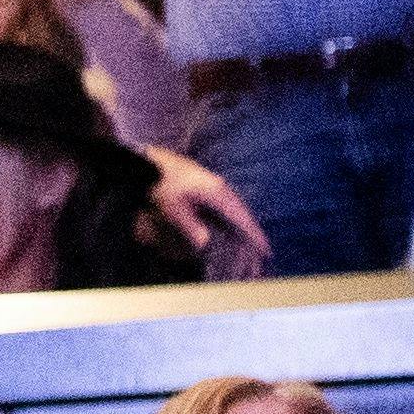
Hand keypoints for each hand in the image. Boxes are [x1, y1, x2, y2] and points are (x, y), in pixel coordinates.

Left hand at [145, 147, 264, 278]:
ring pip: (235, 206)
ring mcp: (213, 182)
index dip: (254, 235)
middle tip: (265, 250)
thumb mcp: (173, 209)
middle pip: (243, 211)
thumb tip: (205, 244)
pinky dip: (233, 215)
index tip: (266, 250)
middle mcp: (219, 186)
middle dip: (253, 230)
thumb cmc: (160, 186)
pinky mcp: (206, 181)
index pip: (241, 217)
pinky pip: (227, 202)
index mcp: (216, 192)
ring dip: (244, 222)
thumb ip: (190, 227)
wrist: (147, 163)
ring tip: (252, 238)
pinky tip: (231, 222)